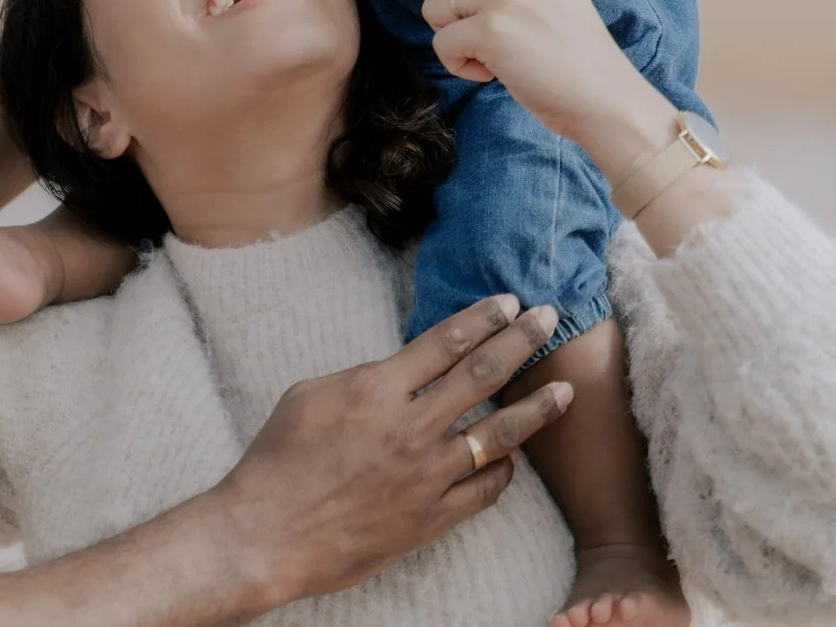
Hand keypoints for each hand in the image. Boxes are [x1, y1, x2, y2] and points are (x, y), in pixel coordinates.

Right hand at [218, 296, 572, 609]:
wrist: (269, 533)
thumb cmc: (278, 461)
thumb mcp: (309, 396)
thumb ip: (362, 379)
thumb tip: (396, 374)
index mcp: (376, 388)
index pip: (444, 342)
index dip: (481, 318)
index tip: (508, 302)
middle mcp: (410, 427)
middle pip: (481, 374)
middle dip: (521, 341)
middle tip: (549, 318)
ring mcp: (426, 475)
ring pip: (498, 434)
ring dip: (536, 408)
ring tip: (566, 390)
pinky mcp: (431, 517)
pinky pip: (484, 490)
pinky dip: (504, 471)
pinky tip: (515, 458)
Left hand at [419, 0, 670, 146]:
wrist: (603, 96)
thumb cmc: (570, 50)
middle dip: (443, 1)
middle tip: (474, 26)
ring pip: (433, 6)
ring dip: (450, 35)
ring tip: (489, 50)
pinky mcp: (492, 31)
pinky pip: (441, 43)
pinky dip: (458, 64)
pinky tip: (491, 71)